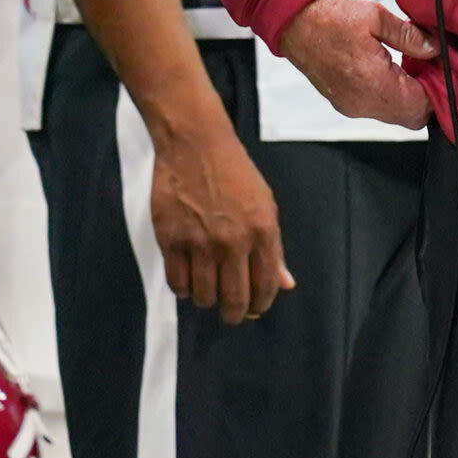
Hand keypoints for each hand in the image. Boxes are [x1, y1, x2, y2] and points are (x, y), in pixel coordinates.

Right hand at [150, 108, 293, 324]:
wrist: (195, 144)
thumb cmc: (235, 173)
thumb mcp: (264, 206)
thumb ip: (274, 249)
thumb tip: (286, 285)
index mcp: (262, 231)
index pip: (266, 287)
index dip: (261, 304)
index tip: (254, 307)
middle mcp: (233, 241)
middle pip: (234, 301)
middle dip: (235, 313)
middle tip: (231, 312)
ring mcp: (200, 243)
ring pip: (204, 297)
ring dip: (208, 300)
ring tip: (208, 289)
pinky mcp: (171, 241)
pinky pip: (177, 284)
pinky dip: (184, 288)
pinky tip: (189, 278)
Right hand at [277, 0, 434, 129]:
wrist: (294, 22)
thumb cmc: (331, 17)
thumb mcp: (376, 16)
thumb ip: (409, 35)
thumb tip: (435, 48)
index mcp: (373, 84)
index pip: (422, 107)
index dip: (438, 90)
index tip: (441, 68)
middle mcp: (363, 104)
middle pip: (412, 118)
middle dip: (426, 95)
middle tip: (428, 66)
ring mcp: (352, 107)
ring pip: (397, 116)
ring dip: (409, 96)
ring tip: (410, 65)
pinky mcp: (345, 104)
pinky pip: (379, 110)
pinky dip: (391, 96)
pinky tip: (391, 70)